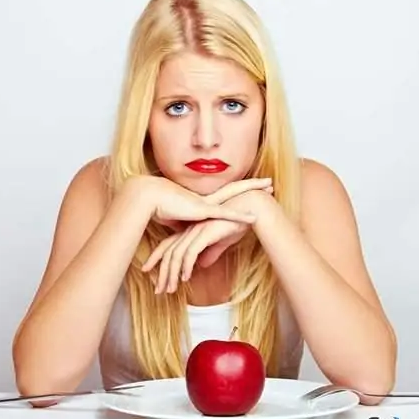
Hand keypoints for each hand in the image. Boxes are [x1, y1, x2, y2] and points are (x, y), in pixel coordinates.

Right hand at [140, 176, 271, 227]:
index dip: (239, 190)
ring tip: (270, 187)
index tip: (252, 186)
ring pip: (236, 195)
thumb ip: (184, 227)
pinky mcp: (203, 211)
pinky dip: (240, 216)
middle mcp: (207, 199)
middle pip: (236, 188)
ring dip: (254, 191)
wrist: (148, 198)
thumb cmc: (158, 208)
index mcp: (201, 201)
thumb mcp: (175, 220)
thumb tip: (188, 235)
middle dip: (253, 184)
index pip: (225, 193)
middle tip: (269, 182)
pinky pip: (225, 214)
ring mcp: (206, 203)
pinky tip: (254, 218)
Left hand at [141, 188, 272, 293]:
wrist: (249, 209)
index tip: (148, 271)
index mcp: (191, 231)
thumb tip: (203, 265)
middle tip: (158, 290)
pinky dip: (186, 267)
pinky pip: (190, 253)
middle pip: (168, 253)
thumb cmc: (237, 222)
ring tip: (170, 290)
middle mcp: (190, 231)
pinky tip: (185, 278)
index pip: (168, 246)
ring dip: (172, 274)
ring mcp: (196, 232)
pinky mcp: (205, 233)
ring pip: (176, 256)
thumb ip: (211, 253)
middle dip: (161, 273)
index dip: (156, 259)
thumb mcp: (222, 242)